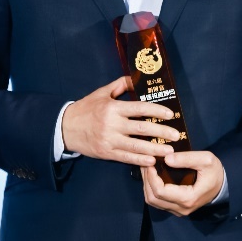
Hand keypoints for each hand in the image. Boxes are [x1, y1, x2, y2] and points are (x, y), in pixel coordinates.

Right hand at [61, 76, 179, 165]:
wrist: (66, 128)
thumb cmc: (86, 108)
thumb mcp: (101, 92)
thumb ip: (120, 85)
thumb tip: (137, 79)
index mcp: (113, 107)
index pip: (139, 108)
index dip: (156, 111)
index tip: (170, 114)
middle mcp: (112, 124)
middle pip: (141, 128)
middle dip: (161, 132)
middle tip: (176, 135)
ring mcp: (109, 140)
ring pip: (136, 146)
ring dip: (155, 149)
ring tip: (169, 151)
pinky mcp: (106, 153)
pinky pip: (126, 157)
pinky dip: (140, 160)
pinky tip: (152, 161)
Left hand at [141, 150, 223, 216]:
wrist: (223, 185)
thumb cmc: (215, 172)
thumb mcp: (205, 160)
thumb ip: (186, 158)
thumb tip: (166, 159)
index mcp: (188, 198)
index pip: (160, 191)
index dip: (151, 177)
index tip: (150, 162)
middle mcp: (181, 208)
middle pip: (153, 198)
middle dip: (146, 179)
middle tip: (145, 162)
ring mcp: (178, 210)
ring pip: (153, 201)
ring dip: (147, 184)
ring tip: (147, 167)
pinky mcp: (176, 208)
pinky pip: (158, 201)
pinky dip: (151, 188)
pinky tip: (152, 175)